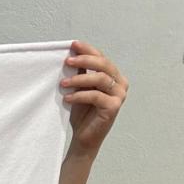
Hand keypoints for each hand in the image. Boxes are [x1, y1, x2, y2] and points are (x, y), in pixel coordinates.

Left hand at [61, 40, 127, 156]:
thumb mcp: (80, 89)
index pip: (102, 58)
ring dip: (79, 79)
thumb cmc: (82, 114)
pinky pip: (95, 96)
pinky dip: (80, 95)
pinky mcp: (114, 107)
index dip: (88, 50)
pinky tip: (67, 98)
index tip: (73, 45)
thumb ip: (80, 73)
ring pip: (100, 79)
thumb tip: (72, 54)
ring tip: (63, 83)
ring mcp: (119, 95)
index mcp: (114, 76)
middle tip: (67, 61)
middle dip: (85, 60)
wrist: (84, 138)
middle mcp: (121, 84)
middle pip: (103, 65)